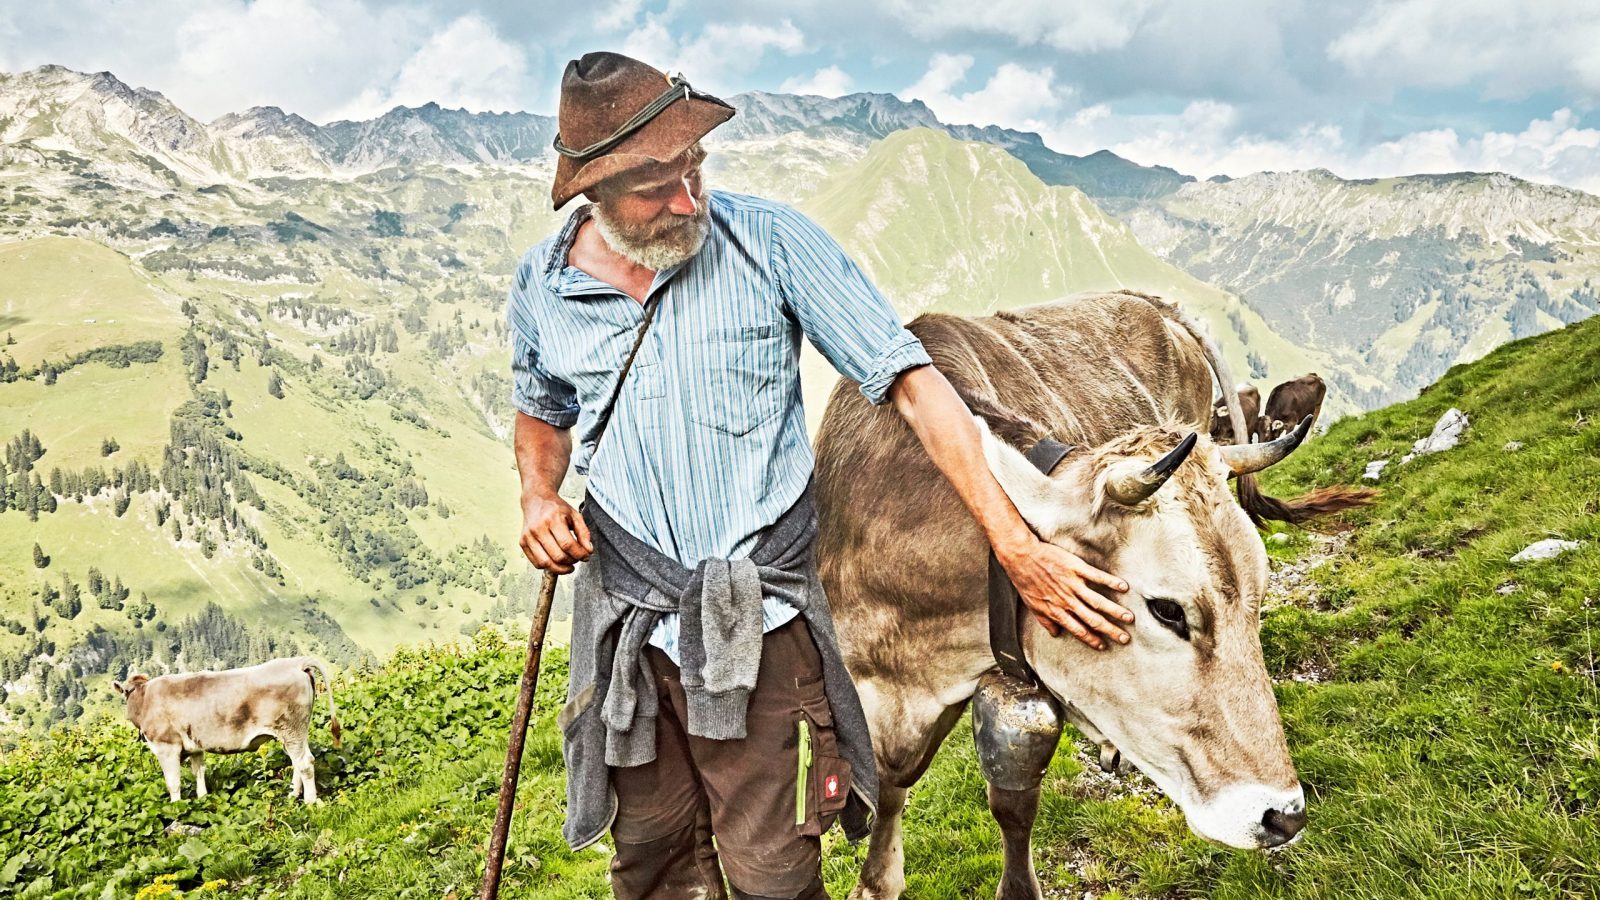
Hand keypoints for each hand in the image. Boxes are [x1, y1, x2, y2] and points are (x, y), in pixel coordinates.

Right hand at [519, 491, 592, 573]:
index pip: (567, 544)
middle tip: (577, 559)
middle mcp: (538, 528)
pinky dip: (548, 567)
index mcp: (553, 518)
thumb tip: (588, 551)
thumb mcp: (575, 515)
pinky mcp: (522, 542)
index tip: (586, 556)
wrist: (536, 500)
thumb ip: (584, 533)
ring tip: (568, 565)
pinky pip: (536, 563)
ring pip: (545, 563)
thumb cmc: (557, 508)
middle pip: (557, 556)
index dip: (579, 554)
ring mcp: (528, 536)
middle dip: (571, 562)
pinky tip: (556, 562)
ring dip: (560, 569)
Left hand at [995, 536, 1132, 649]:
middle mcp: (1067, 601)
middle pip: (1093, 619)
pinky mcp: (1075, 568)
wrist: (1020, 556)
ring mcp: (1072, 584)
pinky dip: (1110, 582)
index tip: (1104, 645)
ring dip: (1115, 611)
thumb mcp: (1032, 605)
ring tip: (1129, 618)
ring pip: (1098, 601)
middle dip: (1110, 630)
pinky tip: (1123, 587)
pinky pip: (1096, 576)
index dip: (1091, 639)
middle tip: (1125, 638)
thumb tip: (1056, 634)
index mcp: (1056, 611)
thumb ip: (1045, 621)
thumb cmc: (1025, 580)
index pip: (1078, 630)